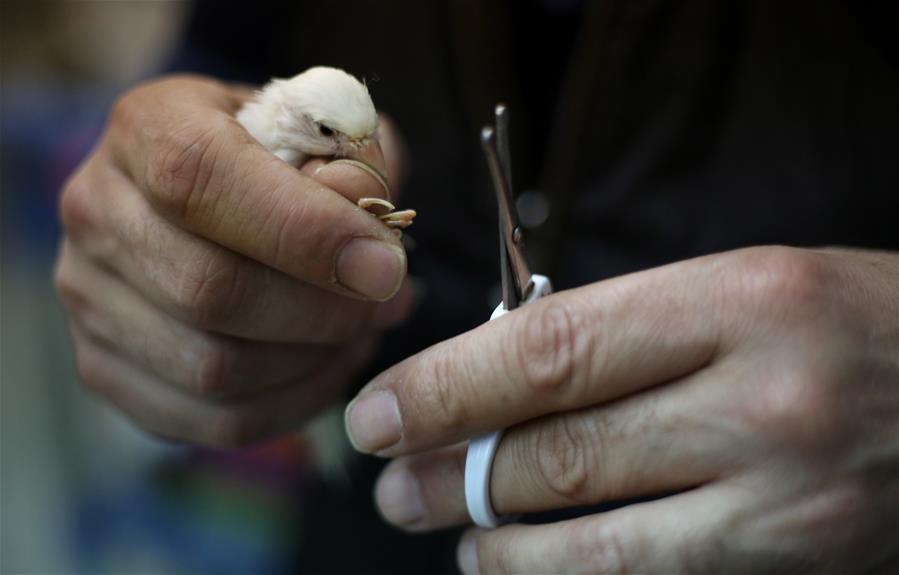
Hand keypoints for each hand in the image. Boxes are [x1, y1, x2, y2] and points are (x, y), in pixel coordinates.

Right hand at [55, 75, 411, 446]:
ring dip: (313, 361)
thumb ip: (351, 162)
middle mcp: (97, 210)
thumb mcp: (324, 130)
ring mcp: (88, 296)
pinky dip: (291, 403)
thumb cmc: (283, 157)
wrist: (218, 191)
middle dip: (322, 310)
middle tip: (386, 302)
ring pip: (212, 368)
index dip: (303, 232)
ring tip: (364, 330)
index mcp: (148, 127)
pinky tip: (330, 366)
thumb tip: (365, 217)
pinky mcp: (105, 366)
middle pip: (209, 290)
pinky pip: (210, 418)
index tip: (384, 266)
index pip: (200, 180)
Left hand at [345, 246, 897, 573]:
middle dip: (450, 473)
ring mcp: (785, 497)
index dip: (446, 387)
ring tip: (442, 533)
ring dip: (496, 543)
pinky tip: (524, 564)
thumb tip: (497, 375)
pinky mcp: (797, 561)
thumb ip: (622, 331)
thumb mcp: (736, 290)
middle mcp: (762, 400)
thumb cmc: (839, 321)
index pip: (550, 349)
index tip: (378, 412)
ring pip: (596, 539)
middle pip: (560, 450)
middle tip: (390, 483)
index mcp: (738, 301)